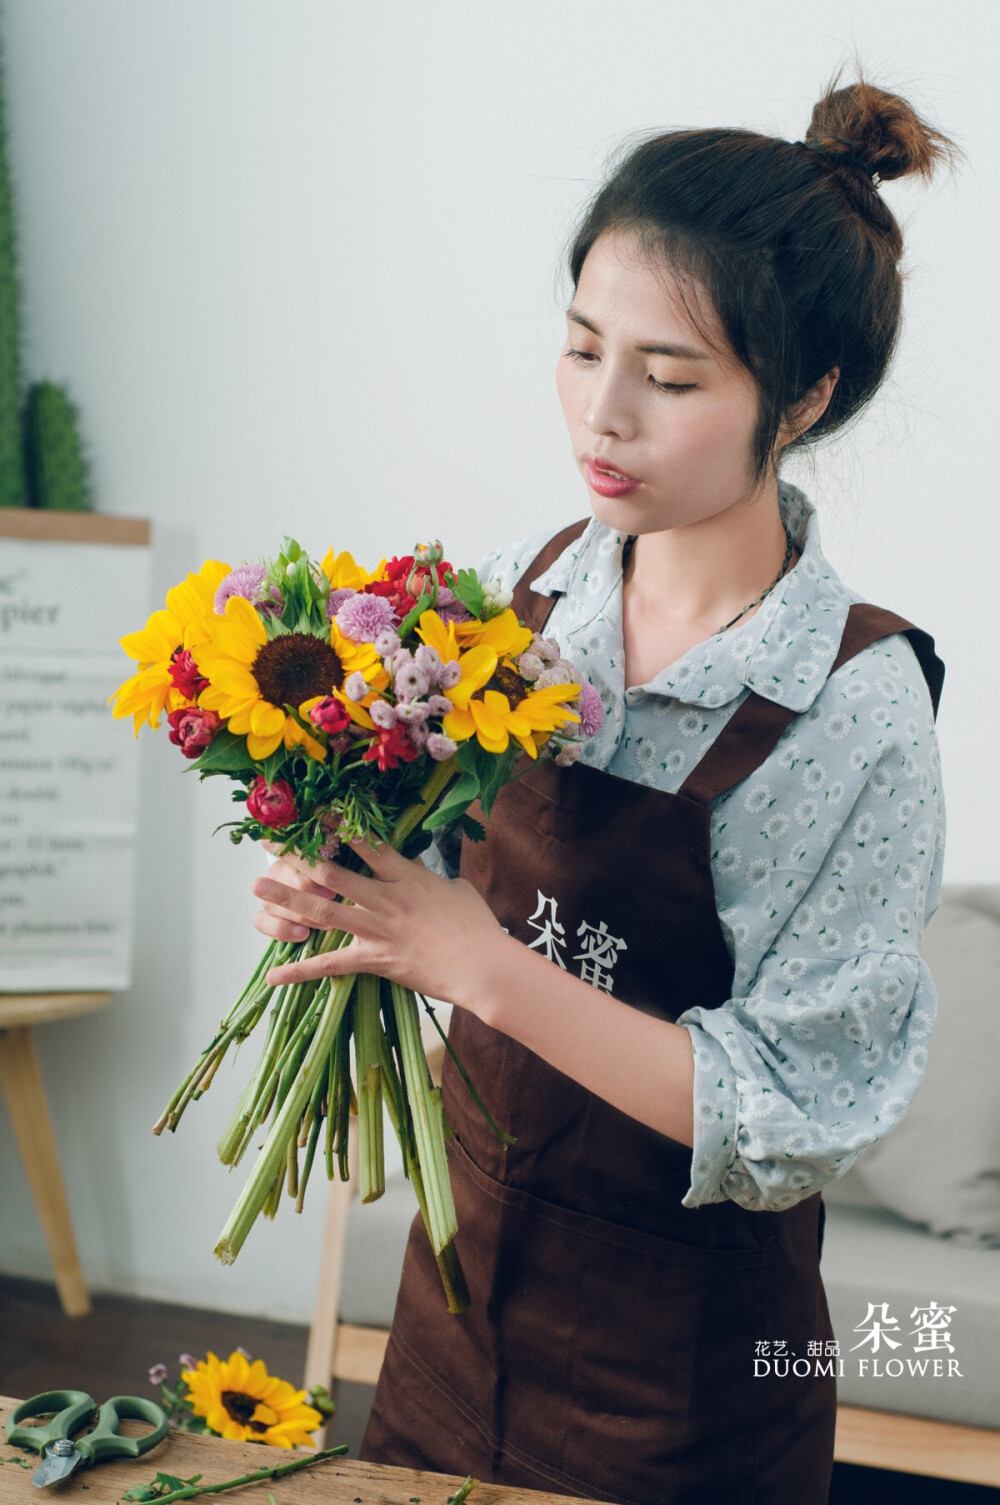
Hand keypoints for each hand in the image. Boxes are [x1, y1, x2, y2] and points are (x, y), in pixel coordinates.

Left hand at [251, 837, 509, 1008]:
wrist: (483, 965)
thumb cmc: (477, 926)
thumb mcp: (457, 889)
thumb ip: (433, 877)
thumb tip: (425, 869)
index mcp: (406, 875)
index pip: (367, 842)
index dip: (340, 823)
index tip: (315, 809)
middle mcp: (385, 897)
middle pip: (332, 870)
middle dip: (298, 855)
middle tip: (269, 843)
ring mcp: (377, 928)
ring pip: (323, 910)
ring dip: (287, 898)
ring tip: (257, 888)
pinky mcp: (375, 959)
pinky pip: (331, 964)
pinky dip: (300, 970)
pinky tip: (274, 973)